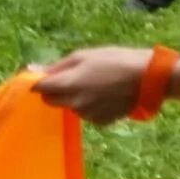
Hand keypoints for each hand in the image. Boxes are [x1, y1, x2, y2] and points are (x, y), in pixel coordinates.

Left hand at [33, 47, 150, 125]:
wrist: (147, 78)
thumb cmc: (113, 60)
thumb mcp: (83, 56)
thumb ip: (57, 67)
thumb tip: (32, 70)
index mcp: (68, 85)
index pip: (39, 89)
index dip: (39, 82)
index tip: (45, 76)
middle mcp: (75, 104)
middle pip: (51, 100)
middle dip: (54, 91)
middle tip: (71, 78)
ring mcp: (88, 115)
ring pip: (69, 107)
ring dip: (73, 97)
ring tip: (94, 83)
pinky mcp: (101, 122)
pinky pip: (86, 113)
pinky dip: (89, 105)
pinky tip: (104, 95)